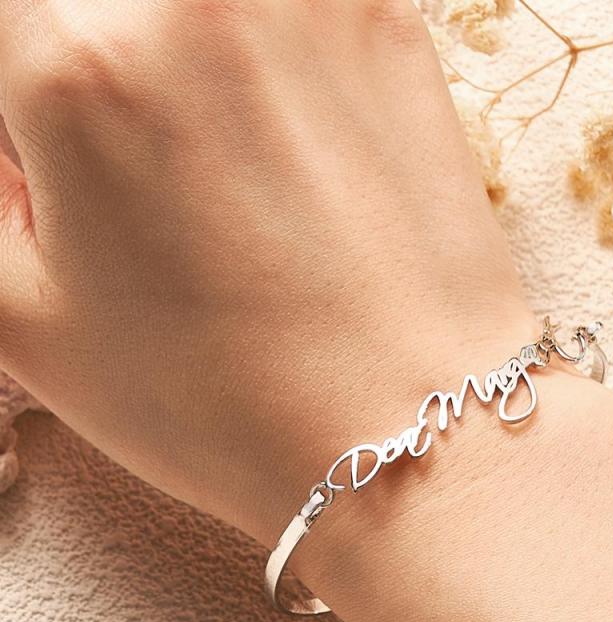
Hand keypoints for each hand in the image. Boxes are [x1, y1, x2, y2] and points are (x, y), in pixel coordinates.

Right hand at [0, 0, 529, 540]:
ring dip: (198, 66)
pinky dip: (276, 57)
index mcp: (81, 63)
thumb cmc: (226, 402)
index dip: (39, 96)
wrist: (407, 422)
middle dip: (110, 69)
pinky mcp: (393, 24)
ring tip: (227, 162)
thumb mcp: (31, 320)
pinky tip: (292, 147)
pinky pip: (298, 8)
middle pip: (111, 8)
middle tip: (147, 165)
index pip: (20, 15)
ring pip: (208, 8)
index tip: (67, 153)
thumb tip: (15, 134)